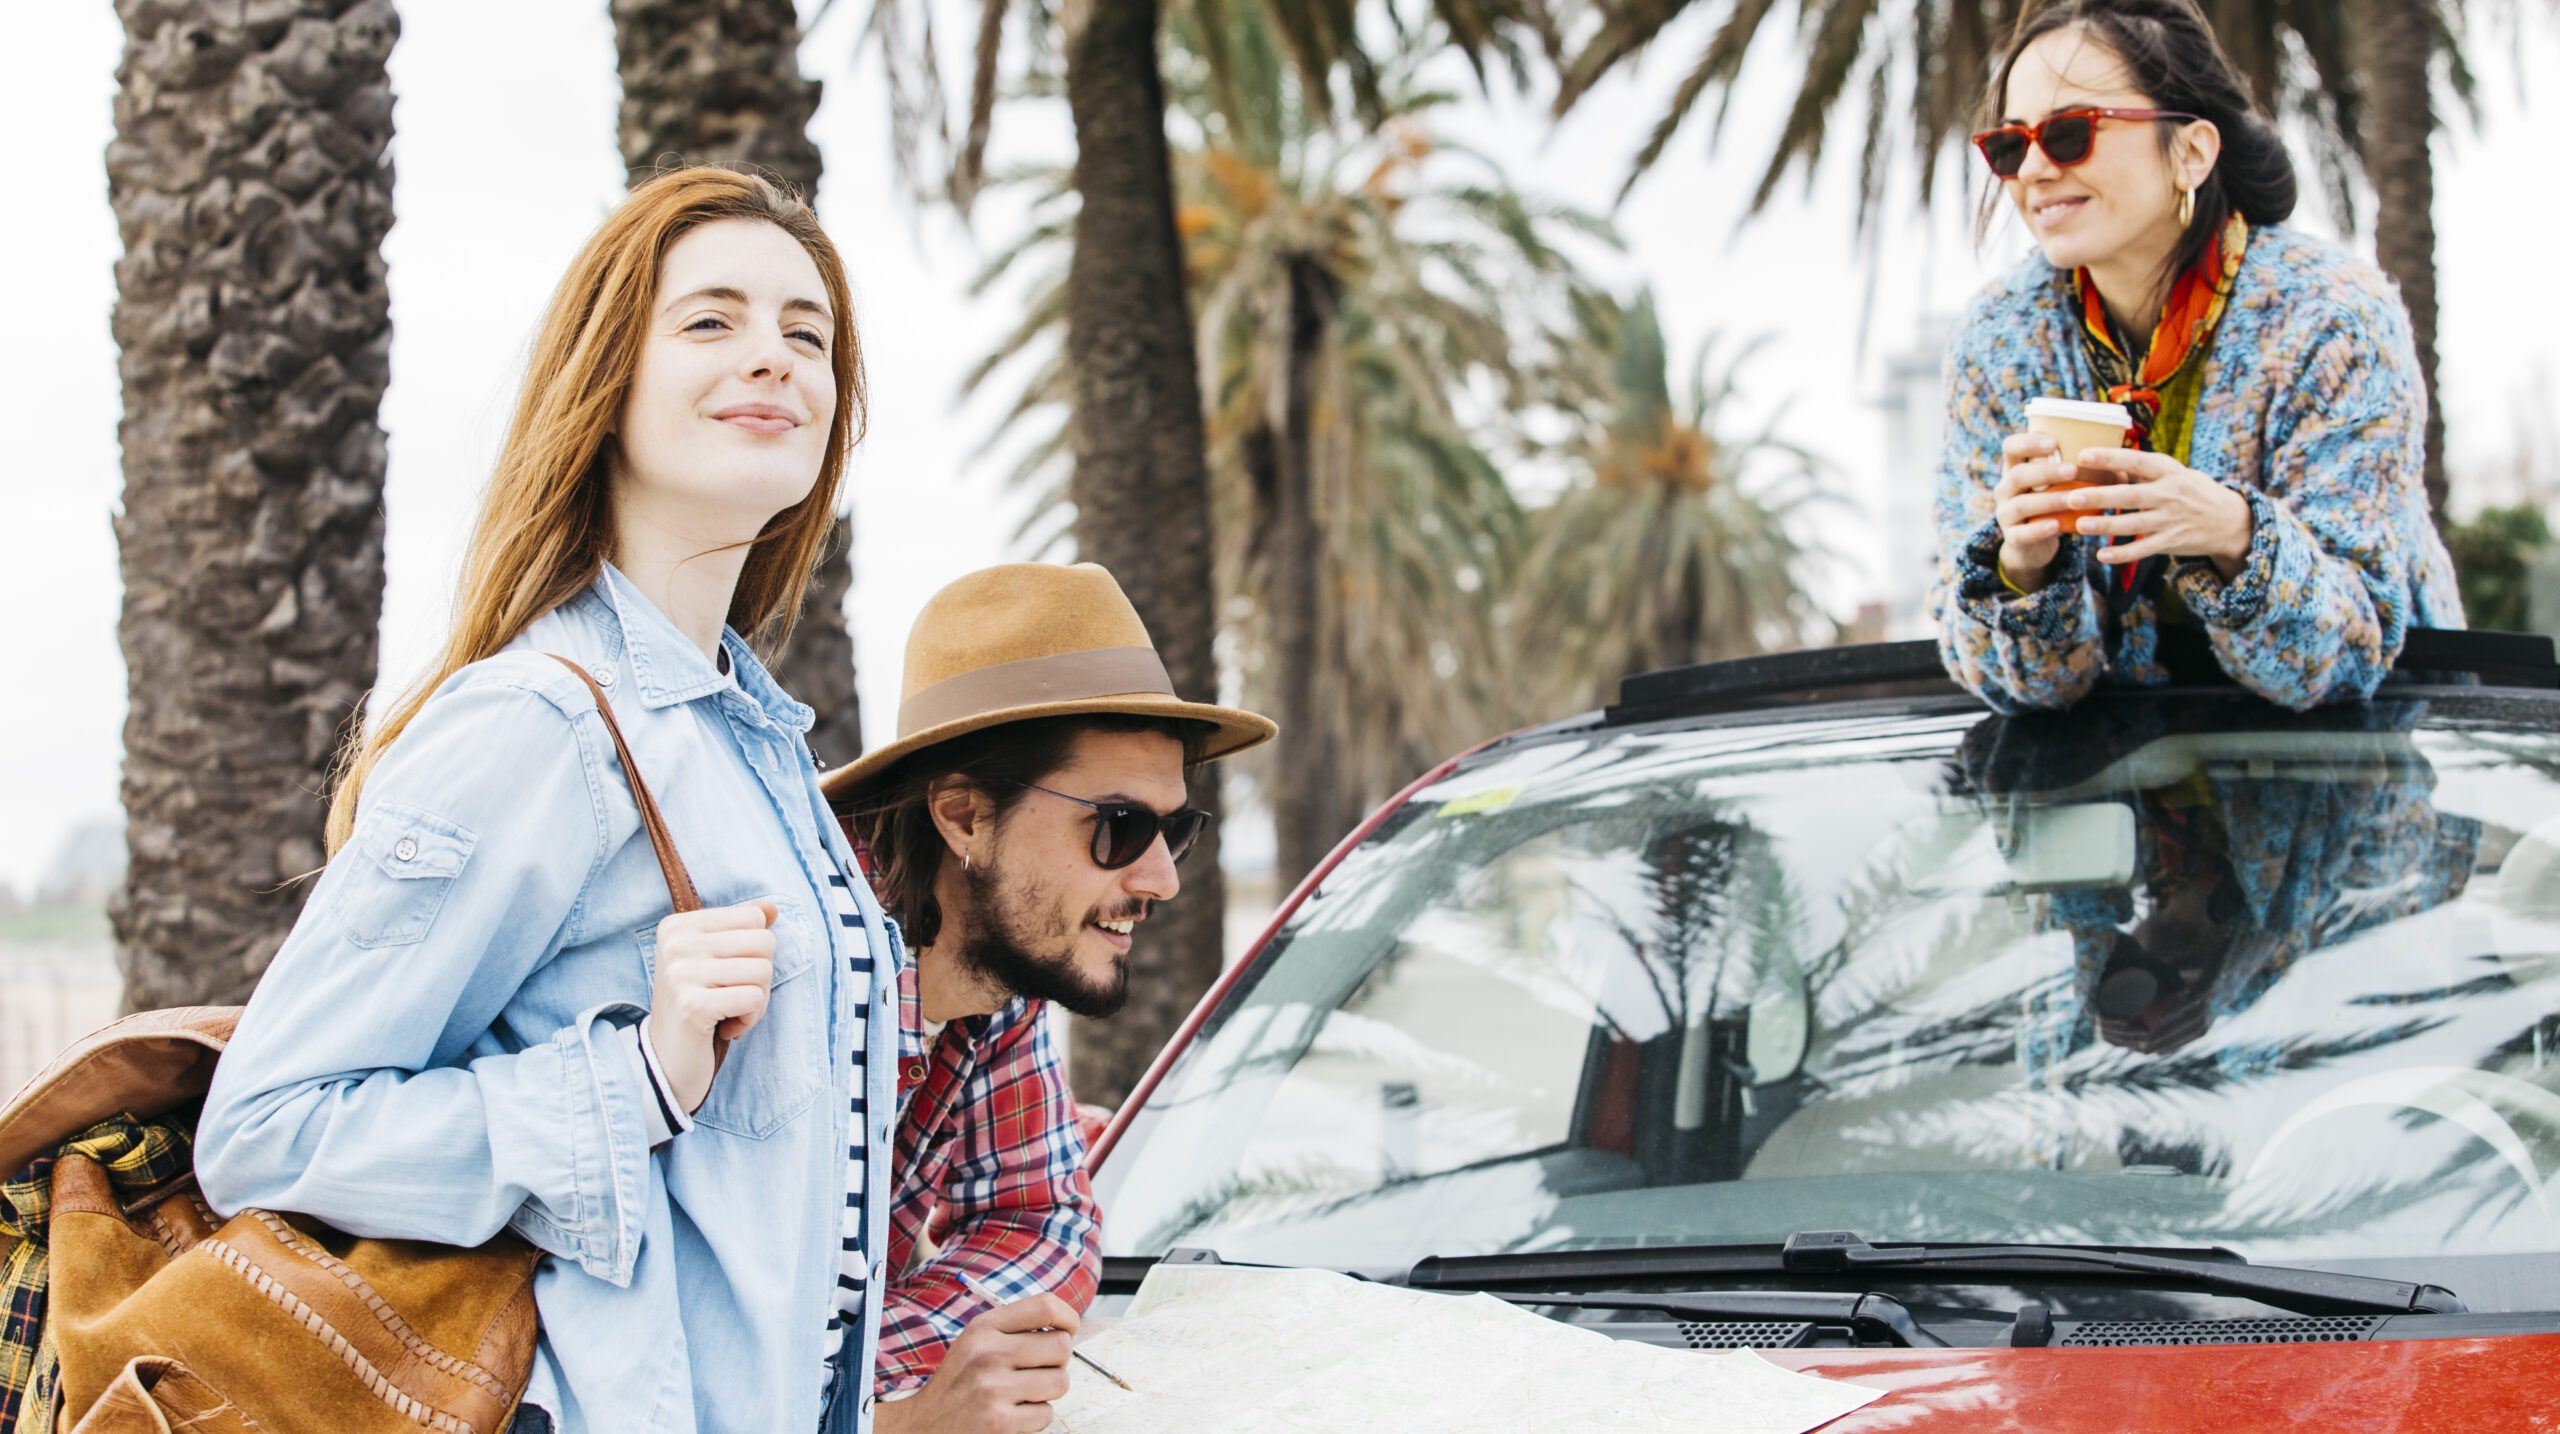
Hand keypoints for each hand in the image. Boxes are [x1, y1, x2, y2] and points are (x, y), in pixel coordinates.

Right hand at [642, 900, 777, 1113]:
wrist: (666, 1060)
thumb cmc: (697, 1006)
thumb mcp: (715, 961)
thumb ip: (741, 930)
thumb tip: (771, 907)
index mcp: (678, 926)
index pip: (753, 918)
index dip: (755, 952)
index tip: (728, 975)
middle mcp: (675, 943)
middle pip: (763, 942)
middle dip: (760, 977)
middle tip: (733, 998)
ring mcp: (680, 973)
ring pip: (763, 971)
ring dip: (756, 1002)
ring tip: (728, 1013)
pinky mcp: (693, 1005)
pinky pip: (754, 999)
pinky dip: (749, 1019)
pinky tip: (725, 1029)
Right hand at [875, 1294, 1079, 1433]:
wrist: (923, 1425)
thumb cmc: (959, 1383)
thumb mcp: (975, 1342)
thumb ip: (1014, 1329)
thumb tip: (1067, 1327)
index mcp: (983, 1328)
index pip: (1045, 1306)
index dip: (1068, 1317)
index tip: (1070, 1330)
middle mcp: (988, 1353)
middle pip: (1061, 1346)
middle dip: (1058, 1361)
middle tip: (1040, 1370)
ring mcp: (994, 1388)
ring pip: (1060, 1382)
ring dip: (1048, 1391)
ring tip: (1024, 1393)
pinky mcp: (1000, 1421)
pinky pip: (1046, 1413)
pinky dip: (1035, 1416)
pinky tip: (1014, 1412)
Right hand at [1989, 432, 2085, 591]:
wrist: (2035, 544)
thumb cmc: (2054, 506)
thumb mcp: (2061, 487)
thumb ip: (2085, 475)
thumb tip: (2123, 471)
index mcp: (2016, 469)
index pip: (2011, 447)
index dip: (2028, 442)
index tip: (2054, 442)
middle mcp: (2005, 489)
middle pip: (2017, 475)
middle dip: (2045, 471)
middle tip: (2073, 470)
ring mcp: (2005, 514)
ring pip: (2021, 504)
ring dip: (2048, 500)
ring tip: (2072, 499)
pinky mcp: (2012, 537)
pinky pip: (2022, 533)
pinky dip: (2039, 529)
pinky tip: (2056, 525)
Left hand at [2062, 448, 2254, 576]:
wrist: (2229, 520)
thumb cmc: (2190, 490)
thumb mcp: (2173, 473)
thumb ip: (2141, 471)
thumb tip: (2105, 463)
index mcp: (2168, 471)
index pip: (2137, 461)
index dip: (2111, 457)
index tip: (2083, 455)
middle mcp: (2169, 494)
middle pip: (2130, 495)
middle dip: (2101, 496)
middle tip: (2072, 496)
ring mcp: (2170, 520)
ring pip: (2134, 524)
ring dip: (2106, 526)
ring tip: (2080, 525)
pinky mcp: (2171, 542)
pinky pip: (2143, 549)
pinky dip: (2123, 554)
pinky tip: (2102, 555)